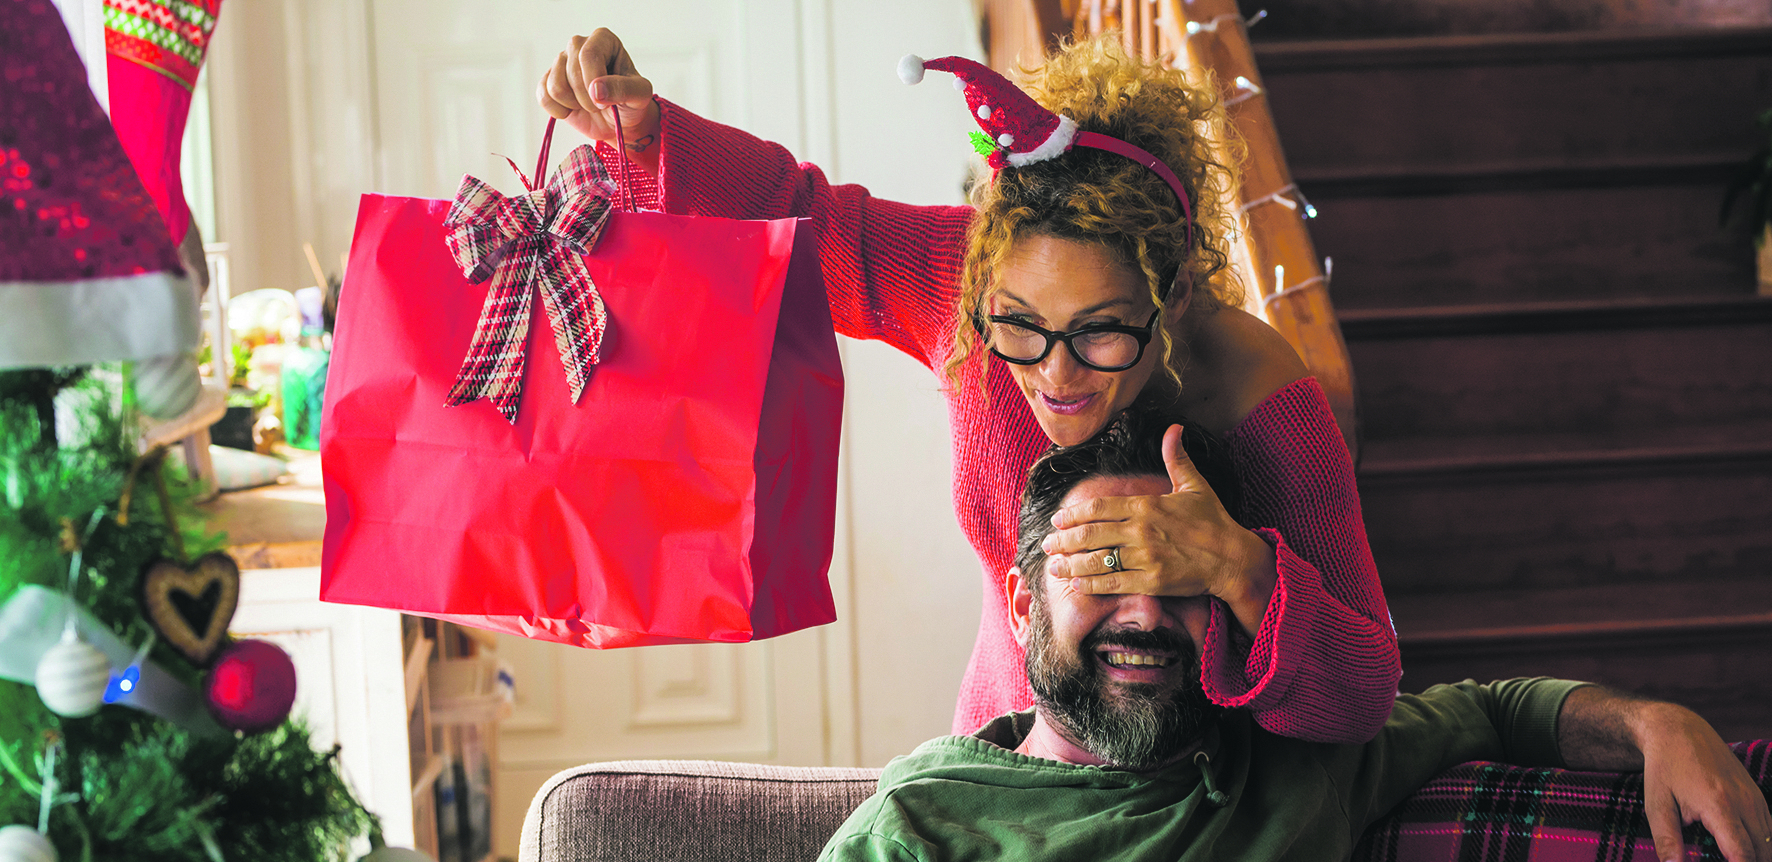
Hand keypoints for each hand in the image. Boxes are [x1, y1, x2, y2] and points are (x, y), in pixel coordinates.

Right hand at [538, 29, 661, 172]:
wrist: (619, 121)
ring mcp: (561, 62)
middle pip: (571, 71)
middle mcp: (579, 45)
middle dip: (586, 98)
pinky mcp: (548, 80)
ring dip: (573, 104)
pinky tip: (572, 109)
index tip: (606, 100)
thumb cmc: (631, 102)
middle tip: (601, 105)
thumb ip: (624, 89)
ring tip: (588, 105)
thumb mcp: (640, 95)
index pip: (588, 55)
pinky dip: (559, 111)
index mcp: (603, 39)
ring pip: (555, 86)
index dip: (594, 82)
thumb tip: (596, 90)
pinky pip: (543, 97)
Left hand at [1041, 424, 1274, 635]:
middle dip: (1065, 540)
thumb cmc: (1213, 522)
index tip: (1059, 519)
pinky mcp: (1151, 582)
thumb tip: (1174, 428)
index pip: (1099, 506)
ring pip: (1097, 560)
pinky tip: (1078, 584)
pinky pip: (1114, 583)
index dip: (1075, 513)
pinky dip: (1093, 584)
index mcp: (1146, 505)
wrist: (1233, 559)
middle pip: (1091, 533)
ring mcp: (1145, 557)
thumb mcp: (1195, 485)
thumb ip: (1176, 458)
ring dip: (1072, 565)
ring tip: (1055, 567)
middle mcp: (1141, 530)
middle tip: (1048, 544)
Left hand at [1638, 704, 1771, 861]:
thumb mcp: (1656, 803)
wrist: (1679, 730)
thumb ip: (1666, 839)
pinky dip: (1761, 844)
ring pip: (1769, 841)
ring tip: (1731, 858)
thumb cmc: (1664, 767)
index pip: (1742, 853)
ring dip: (1757, 857)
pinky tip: (1743, 852)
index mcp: (1719, 806)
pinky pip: (1768, 828)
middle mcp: (1744, 803)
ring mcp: (1754, 798)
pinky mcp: (1756, 795)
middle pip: (1762, 852)